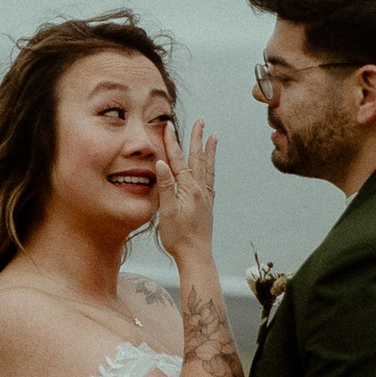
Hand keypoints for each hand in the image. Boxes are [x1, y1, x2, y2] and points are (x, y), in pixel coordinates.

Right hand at [151, 116, 217, 266]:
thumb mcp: (167, 211)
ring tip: (214, 136)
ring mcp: (205, 196)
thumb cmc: (178, 236)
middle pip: (197, 158)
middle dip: (197, 138)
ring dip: (209, 150)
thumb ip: (165, 186)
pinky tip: (210, 166)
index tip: (169, 127)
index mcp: (188, 189)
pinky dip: (211, 167)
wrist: (196, 255)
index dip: (173, 143)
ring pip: (207, 167)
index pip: (178, 160)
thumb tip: (161, 164)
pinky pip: (210, 179)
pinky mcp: (207, 204)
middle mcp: (200, 189)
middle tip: (201, 121)